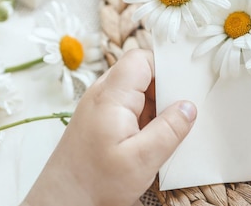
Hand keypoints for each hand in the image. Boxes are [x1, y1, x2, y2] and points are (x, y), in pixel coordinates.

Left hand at [21, 49, 196, 205]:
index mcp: (111, 96)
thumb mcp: (142, 160)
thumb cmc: (95, 183)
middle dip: (163, 90)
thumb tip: (188, 107)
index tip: (184, 84)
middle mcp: (102, 94)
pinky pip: (128, 106)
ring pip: (136, 91)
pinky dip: (144, 118)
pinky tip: (151, 140)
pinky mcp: (99, 120)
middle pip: (140, 73)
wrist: (62, 202)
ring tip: (164, 132)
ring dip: (155, 106)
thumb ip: (169, 130)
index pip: (140, 59)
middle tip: (179, 113)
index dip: (164, 66)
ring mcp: (99, 107)